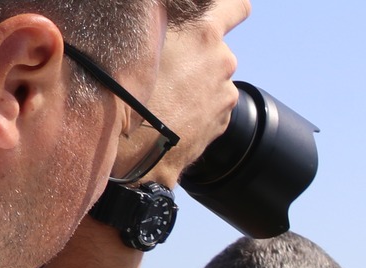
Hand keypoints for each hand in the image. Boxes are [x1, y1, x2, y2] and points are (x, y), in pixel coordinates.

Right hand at [143, 0, 248, 188]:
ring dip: (195, 78)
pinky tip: (171, 110)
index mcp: (205, 34)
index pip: (236, 6)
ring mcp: (226, 95)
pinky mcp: (223, 121)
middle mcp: (223, 62)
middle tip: (165, 60)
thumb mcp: (140, 39)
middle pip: (215, 45)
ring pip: (211, 76)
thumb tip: (168, 12)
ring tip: (163, 91)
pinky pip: (210, 102)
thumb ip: (164, 21)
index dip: (228, 6)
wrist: (137, 155)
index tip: (220, 9)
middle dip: (197, 49)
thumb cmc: (128, 92)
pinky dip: (196, 103)